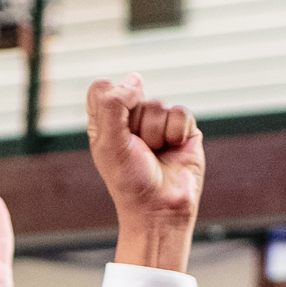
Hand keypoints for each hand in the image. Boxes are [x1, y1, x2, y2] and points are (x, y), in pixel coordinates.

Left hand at [85, 76, 202, 270]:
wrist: (160, 208)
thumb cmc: (129, 181)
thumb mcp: (108, 143)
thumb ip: (113, 105)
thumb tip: (135, 78)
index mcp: (105, 122)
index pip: (102, 89)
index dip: (110, 103)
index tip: (114, 131)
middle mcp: (131, 119)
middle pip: (133, 95)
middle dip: (135, 125)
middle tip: (137, 151)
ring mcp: (158, 122)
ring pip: (157, 105)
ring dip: (155, 133)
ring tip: (155, 155)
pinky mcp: (183, 128)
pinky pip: (180, 113)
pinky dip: (175, 134)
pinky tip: (172, 151)